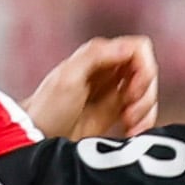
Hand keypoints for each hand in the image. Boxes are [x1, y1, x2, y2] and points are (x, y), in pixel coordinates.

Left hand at [27, 35, 158, 138]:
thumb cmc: (47, 108)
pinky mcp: (116, 111)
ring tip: (129, 127)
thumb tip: (128, 46)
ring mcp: (115, 90)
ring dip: (145, 111)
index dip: (144, 70)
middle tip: (128, 114)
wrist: (36, 137)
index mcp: (100, 54)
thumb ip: (96, 56)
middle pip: (148, 72)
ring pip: (148, 93)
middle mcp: (110, 68)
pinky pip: (143, 111)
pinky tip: (131, 132)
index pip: (140, 49)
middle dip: (145, 95)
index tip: (132, 92)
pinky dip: (143, 122)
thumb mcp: (68, 77)